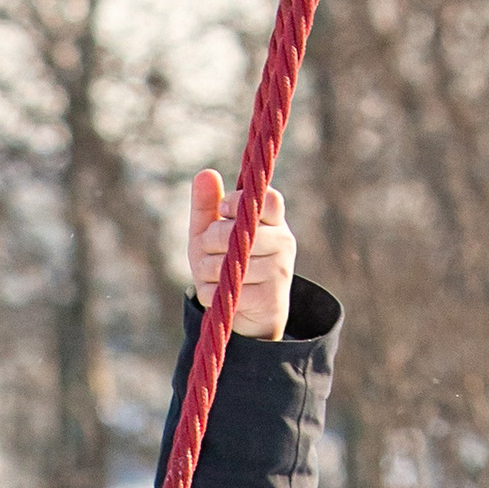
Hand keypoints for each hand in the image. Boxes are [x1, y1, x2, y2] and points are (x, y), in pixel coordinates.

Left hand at [187, 167, 294, 340]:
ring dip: (206, 270)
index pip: (266, 198)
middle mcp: (283, 241)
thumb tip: (205, 172)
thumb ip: (208, 206)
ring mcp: (279, 269)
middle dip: (210, 241)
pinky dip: (210, 292)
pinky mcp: (269, 296)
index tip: (222, 211)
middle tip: (210, 249)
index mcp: (274, 220)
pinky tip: (218, 293)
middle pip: (237, 232)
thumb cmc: (227, 265)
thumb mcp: (212, 235)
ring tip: (213, 274)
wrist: (249, 314)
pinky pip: (225, 290)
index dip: (238, 202)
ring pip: (227, 263)